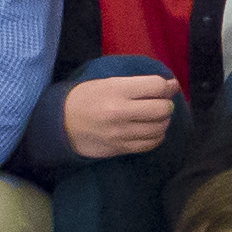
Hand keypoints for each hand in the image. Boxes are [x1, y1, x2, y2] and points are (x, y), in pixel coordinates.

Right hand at [62, 68, 183, 160]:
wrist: (61, 124)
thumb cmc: (86, 98)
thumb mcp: (108, 82)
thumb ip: (137, 84)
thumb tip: (170, 86)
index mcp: (117, 90)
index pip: (156, 86)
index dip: (169, 86)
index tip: (171, 86)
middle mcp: (120, 112)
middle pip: (162, 109)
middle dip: (167, 104)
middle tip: (163, 102)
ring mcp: (121, 133)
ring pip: (159, 128)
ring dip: (163, 121)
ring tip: (157, 117)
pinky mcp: (120, 148)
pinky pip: (149, 144)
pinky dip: (157, 136)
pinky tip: (152, 130)